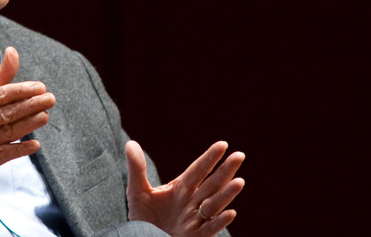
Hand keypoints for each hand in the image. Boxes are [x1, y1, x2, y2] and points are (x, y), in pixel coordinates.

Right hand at [0, 46, 54, 186]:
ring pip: (8, 132)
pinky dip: (19, 149)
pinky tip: (35, 144)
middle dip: (31, 105)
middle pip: (8, 113)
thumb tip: (13, 52)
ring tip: (44, 116)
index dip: (21, 91)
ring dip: (28, 124)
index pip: (2, 95)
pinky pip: (5, 154)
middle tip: (50, 99)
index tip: (40, 87)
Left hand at [126, 140, 244, 236]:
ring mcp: (195, 220)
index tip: (222, 144)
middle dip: (225, 171)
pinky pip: (209, 229)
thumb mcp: (137, 192)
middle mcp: (192, 202)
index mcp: (181, 188)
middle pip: (212, 184)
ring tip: (239, 181)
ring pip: (214, 205)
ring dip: (227, 194)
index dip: (209, 158)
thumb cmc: (142, 218)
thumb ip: (136, 169)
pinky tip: (230, 213)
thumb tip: (130, 143)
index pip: (198, 170)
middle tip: (239, 156)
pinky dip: (219, 222)